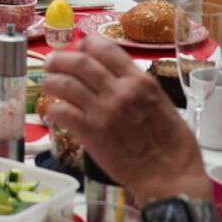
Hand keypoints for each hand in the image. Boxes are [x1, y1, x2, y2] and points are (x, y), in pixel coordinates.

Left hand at [42, 33, 209, 199]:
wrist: (169, 177)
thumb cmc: (173, 145)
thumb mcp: (162, 103)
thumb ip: (138, 87)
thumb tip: (119, 75)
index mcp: (140, 81)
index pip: (106, 49)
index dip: (87, 44)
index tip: (80, 47)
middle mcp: (119, 91)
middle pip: (80, 62)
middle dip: (60, 59)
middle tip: (52, 63)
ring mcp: (102, 111)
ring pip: (65, 84)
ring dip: (52, 81)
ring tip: (48, 84)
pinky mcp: (90, 133)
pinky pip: (62, 112)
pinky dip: (53, 109)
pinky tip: (52, 112)